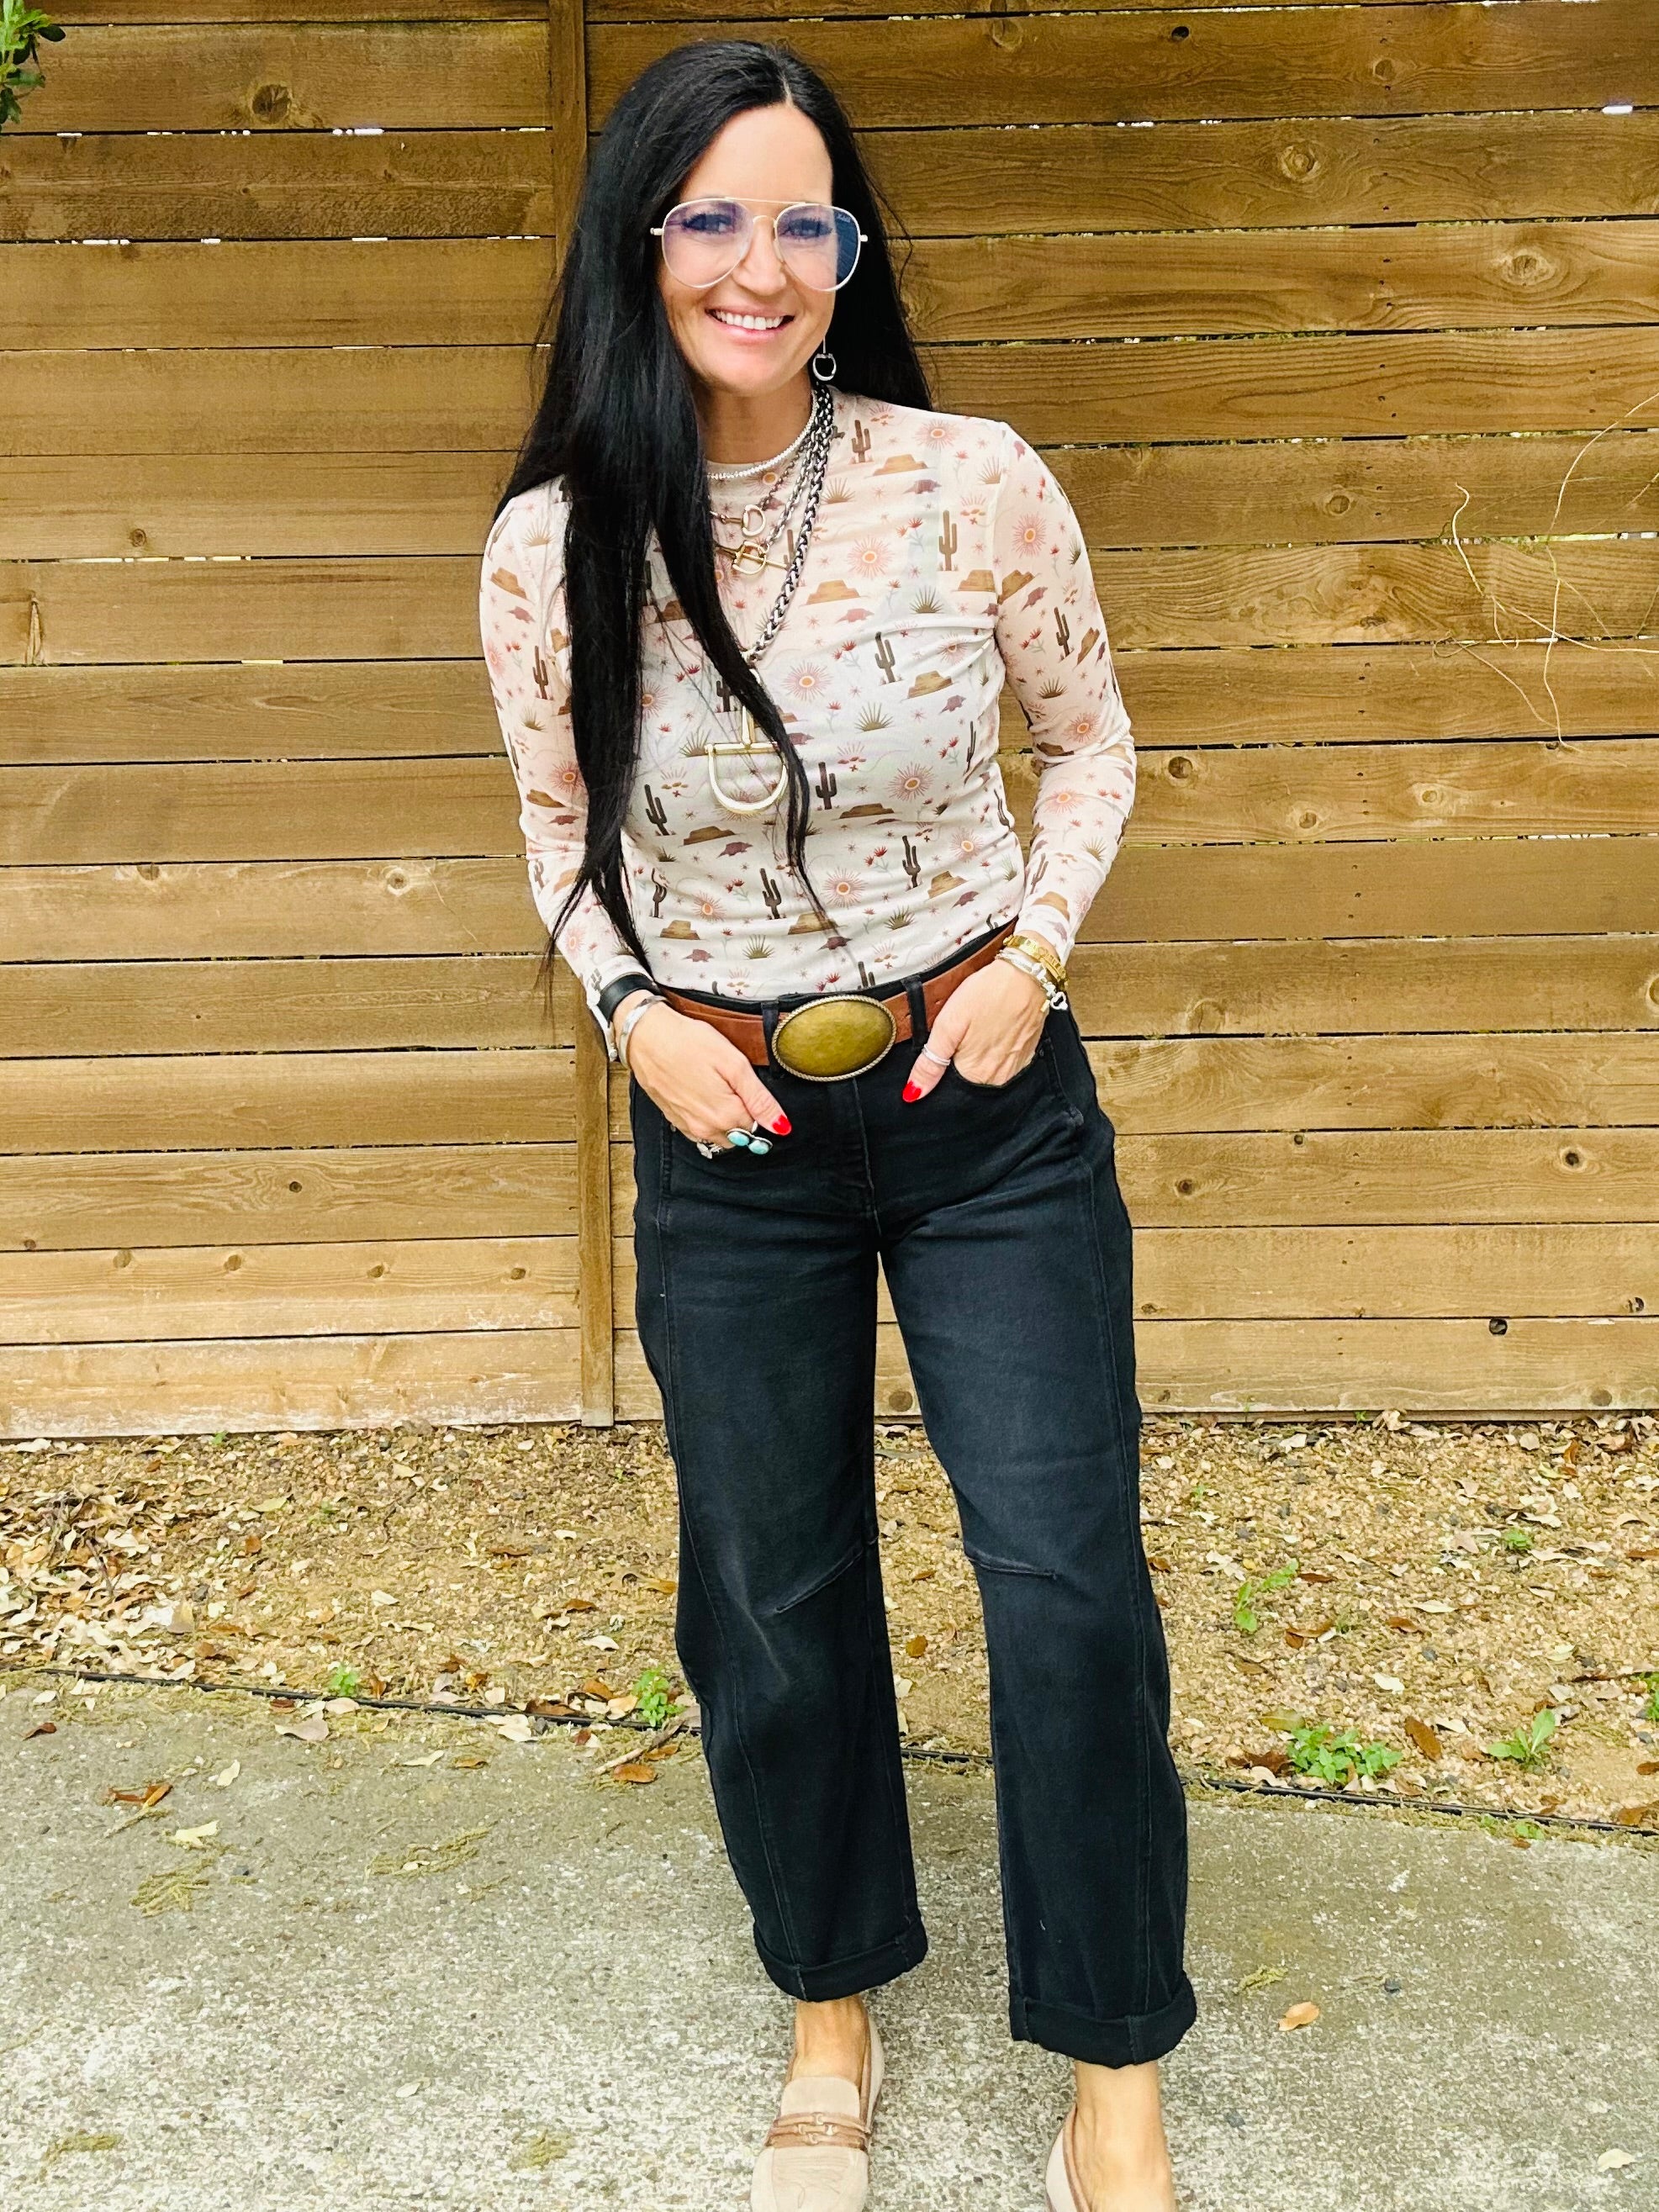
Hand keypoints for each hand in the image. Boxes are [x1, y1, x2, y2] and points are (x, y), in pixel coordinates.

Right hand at [616, 992, 791, 1147]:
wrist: (645, 1036)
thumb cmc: (689, 1043)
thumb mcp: (733, 1064)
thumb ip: (759, 1099)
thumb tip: (780, 1125)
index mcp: (725, 1116)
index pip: (757, 1127)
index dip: (758, 1107)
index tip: (746, 1086)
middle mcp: (706, 1129)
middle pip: (739, 1135)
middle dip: (743, 1116)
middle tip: (732, 1084)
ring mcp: (688, 1127)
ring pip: (720, 1135)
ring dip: (725, 1119)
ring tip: (715, 1086)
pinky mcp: (675, 1120)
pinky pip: (701, 1130)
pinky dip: (707, 1117)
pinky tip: (701, 1093)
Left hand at [902, 950, 1049, 1100]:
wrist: (1027, 972)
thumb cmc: (988, 993)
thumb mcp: (948, 1024)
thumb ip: (931, 1062)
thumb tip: (914, 1092)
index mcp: (976, 1074)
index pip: (948, 1088)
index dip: (941, 1069)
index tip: (948, 1045)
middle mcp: (998, 1077)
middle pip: (967, 1080)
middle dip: (959, 1060)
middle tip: (964, 1031)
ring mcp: (1015, 1067)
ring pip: (985, 1071)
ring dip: (977, 1055)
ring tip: (979, 1028)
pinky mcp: (1026, 1054)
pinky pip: (1003, 1062)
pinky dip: (995, 1050)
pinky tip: (992, 1029)